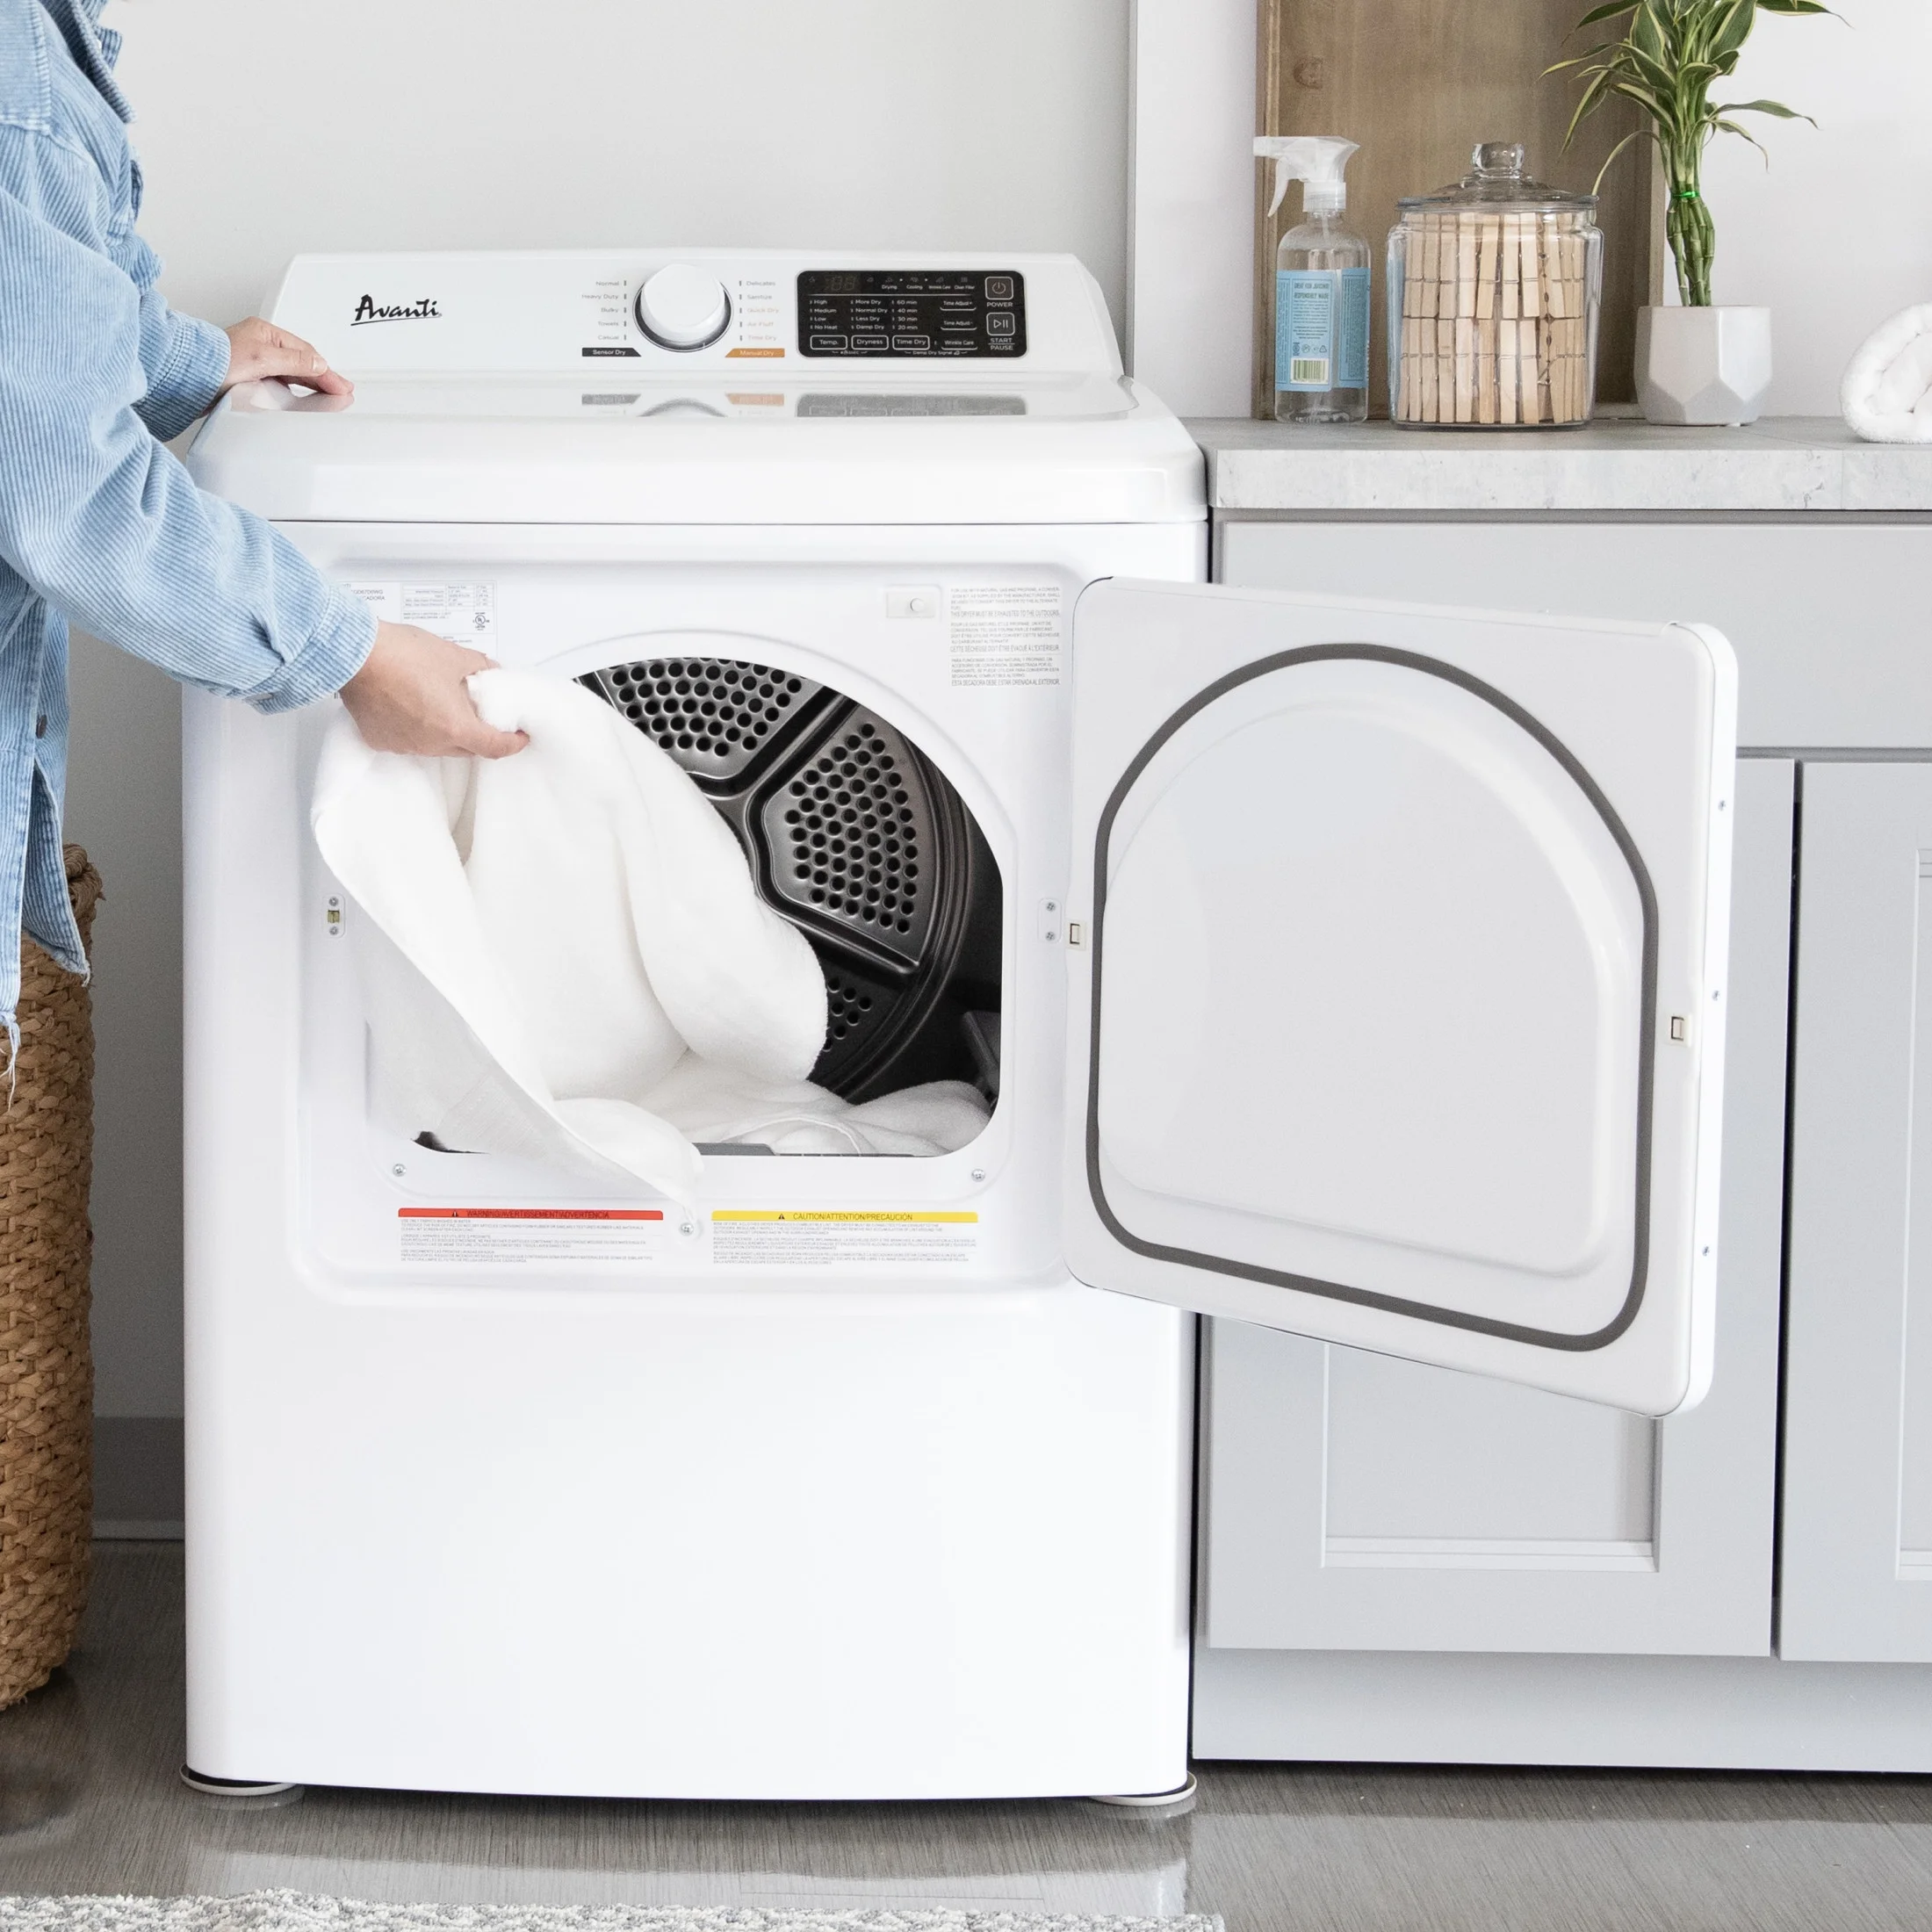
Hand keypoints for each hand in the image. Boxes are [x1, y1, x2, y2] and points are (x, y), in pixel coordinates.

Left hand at [220, 317, 353, 399]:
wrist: (187, 375)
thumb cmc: (215, 361)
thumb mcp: (263, 359)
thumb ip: (295, 361)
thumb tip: (319, 363)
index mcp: (265, 332)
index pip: (306, 352)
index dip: (326, 370)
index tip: (341, 386)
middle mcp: (259, 344)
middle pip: (300, 360)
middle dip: (322, 375)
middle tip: (341, 390)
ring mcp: (253, 360)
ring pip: (290, 371)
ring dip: (309, 381)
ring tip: (325, 394)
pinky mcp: (246, 376)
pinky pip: (277, 381)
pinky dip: (292, 389)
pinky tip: (297, 397)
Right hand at [339, 623, 527, 758]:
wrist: (354, 654)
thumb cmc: (399, 654)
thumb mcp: (454, 655)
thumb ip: (480, 667)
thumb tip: (490, 670)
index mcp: (455, 727)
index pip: (494, 747)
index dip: (512, 743)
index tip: (519, 737)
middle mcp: (430, 743)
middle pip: (466, 747)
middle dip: (478, 734)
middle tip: (481, 714)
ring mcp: (404, 745)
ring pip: (436, 745)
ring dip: (445, 729)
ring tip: (441, 701)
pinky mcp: (381, 740)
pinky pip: (408, 740)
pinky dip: (416, 727)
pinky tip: (412, 705)